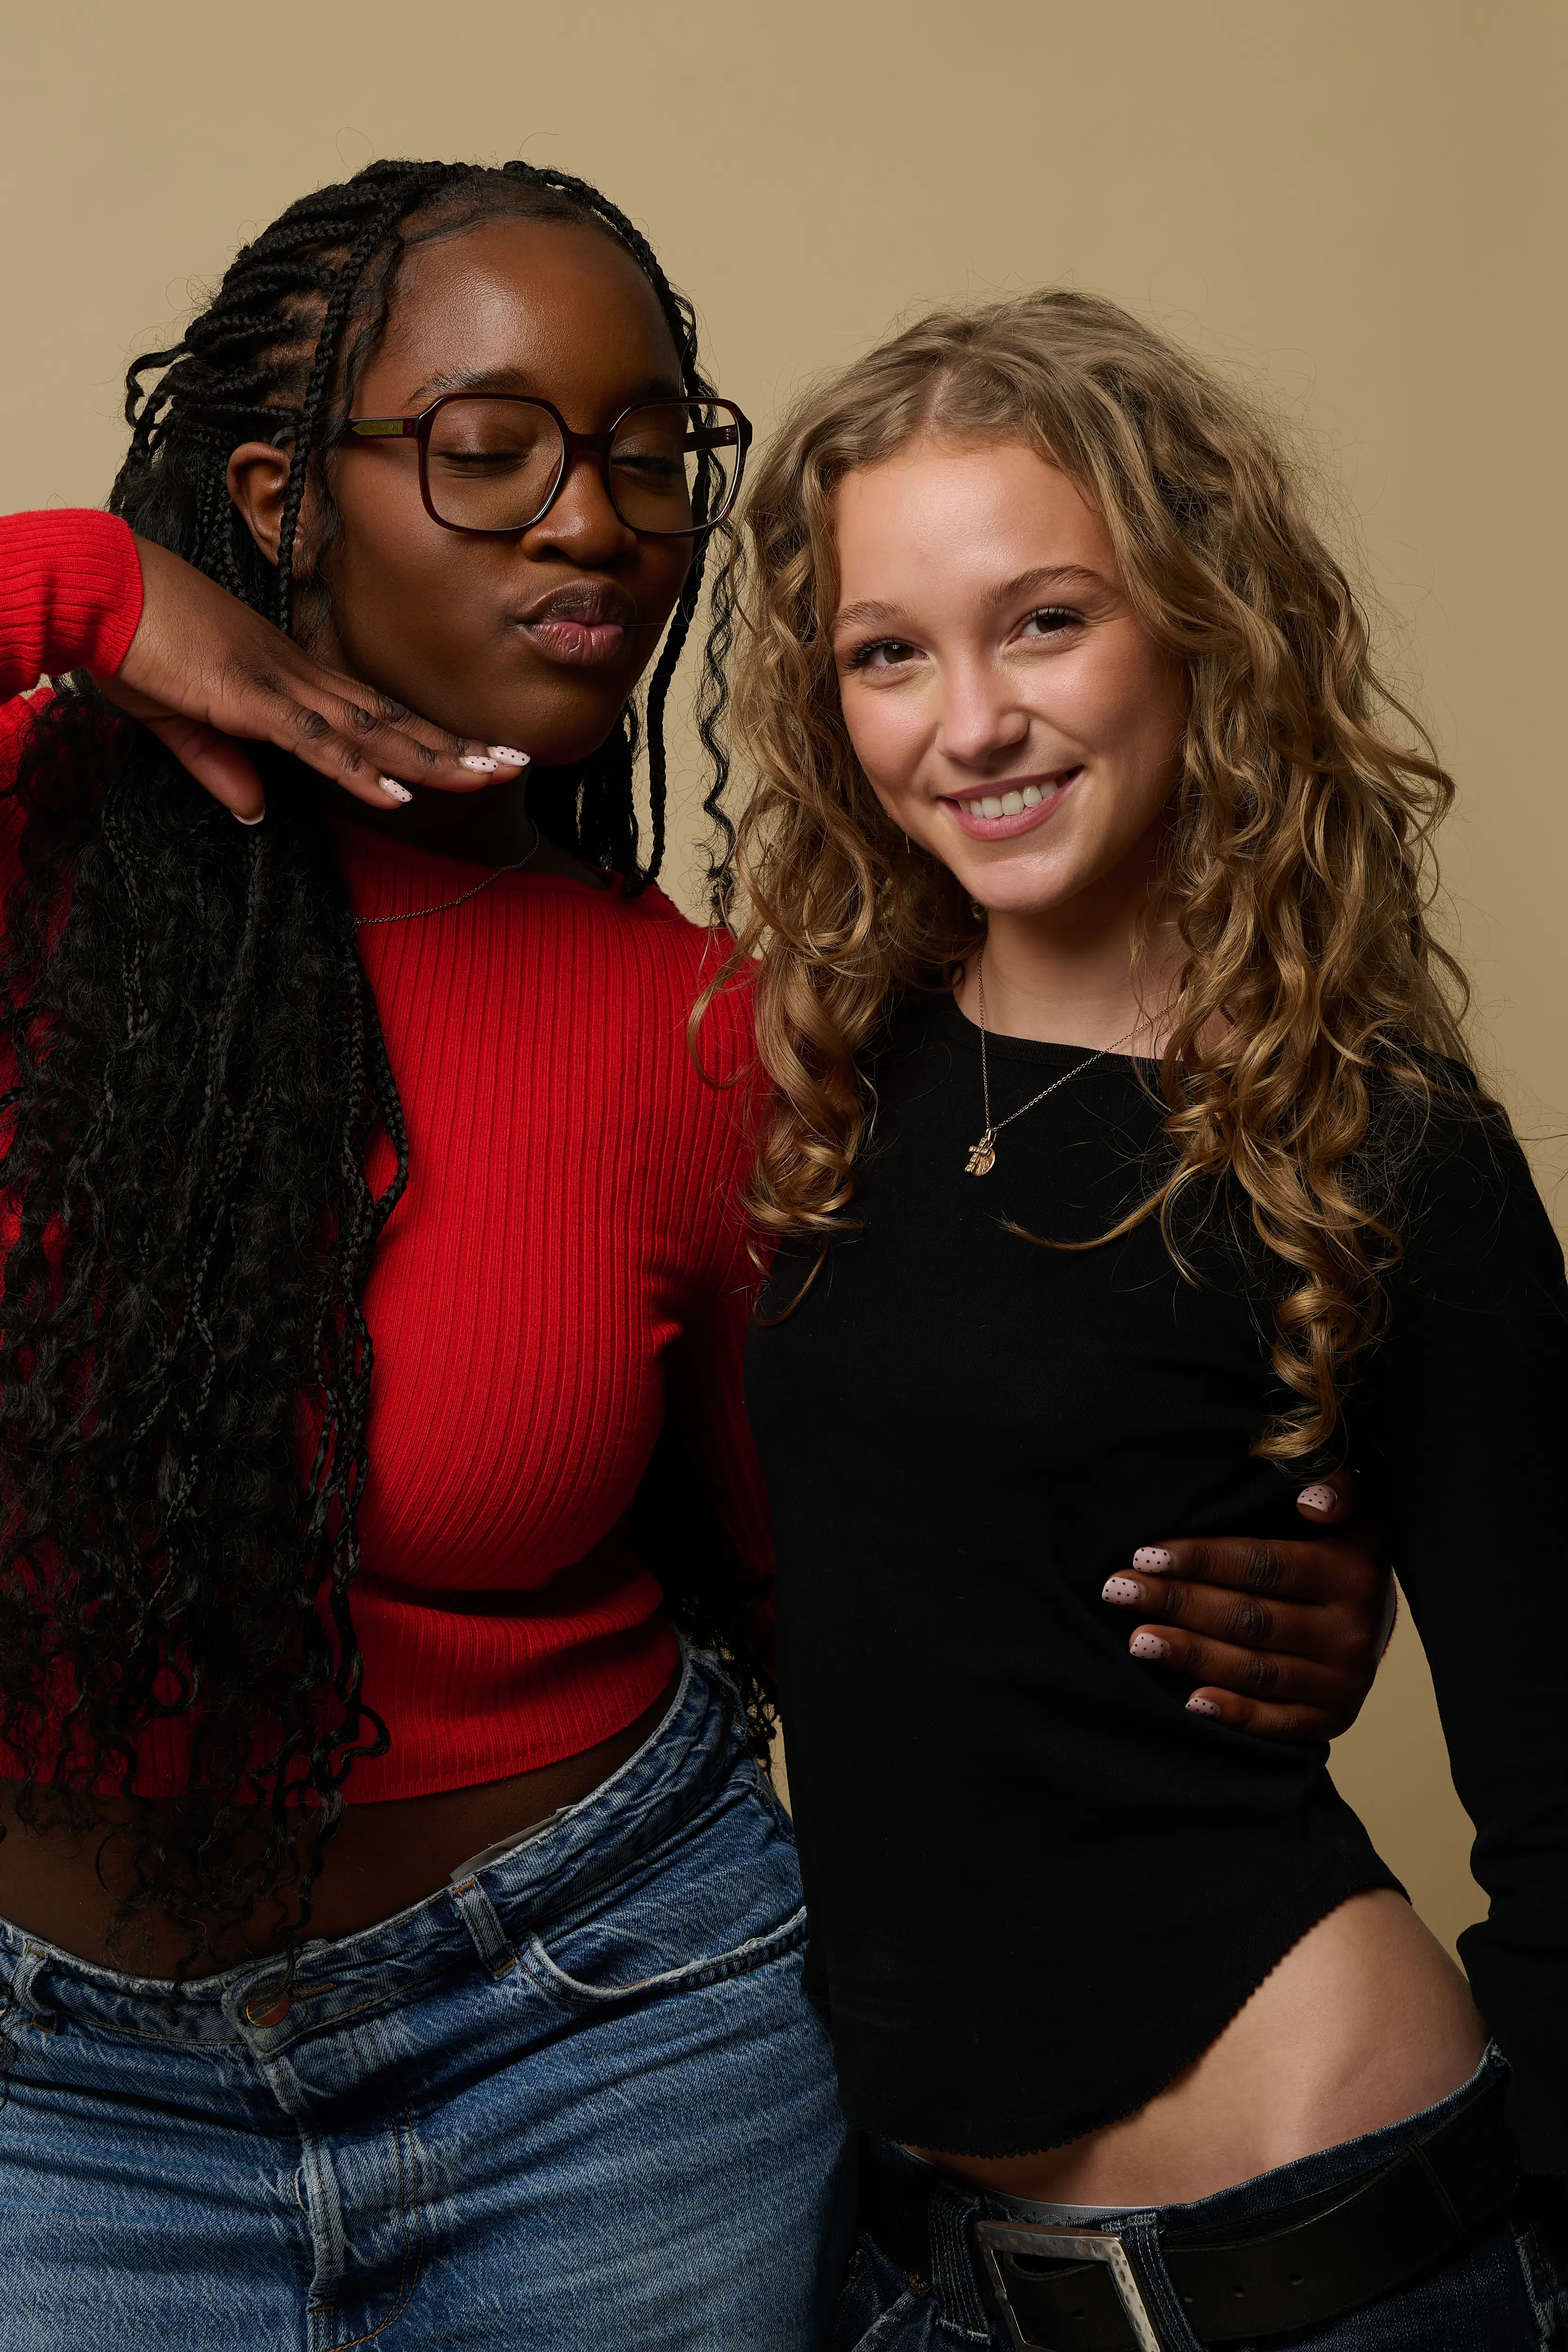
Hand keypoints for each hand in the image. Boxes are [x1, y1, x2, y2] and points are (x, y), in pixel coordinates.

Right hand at [93, 536, 528, 820]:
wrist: (99, 590)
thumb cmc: (135, 644)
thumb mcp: (181, 719)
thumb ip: (221, 766)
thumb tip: (254, 809)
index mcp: (287, 680)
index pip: (373, 715)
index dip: (426, 739)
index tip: (475, 755)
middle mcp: (299, 679)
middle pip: (392, 721)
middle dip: (455, 746)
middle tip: (516, 763)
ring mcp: (280, 688)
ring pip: (374, 732)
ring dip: (432, 759)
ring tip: (489, 778)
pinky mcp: (251, 700)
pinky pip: (319, 744)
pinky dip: (362, 772)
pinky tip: (400, 795)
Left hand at [1103, 1471, 1392, 1741]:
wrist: (1372, 1617)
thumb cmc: (1334, 1550)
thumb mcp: (1348, 1511)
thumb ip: (1335, 1489)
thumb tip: (1310, 1501)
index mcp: (1351, 1571)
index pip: (1264, 1565)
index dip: (1202, 1560)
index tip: (1145, 1555)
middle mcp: (1352, 1630)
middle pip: (1250, 1619)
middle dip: (1179, 1603)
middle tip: (1119, 1591)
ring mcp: (1343, 1681)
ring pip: (1256, 1670)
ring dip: (1192, 1655)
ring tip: (1137, 1640)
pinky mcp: (1332, 1720)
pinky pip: (1277, 1723)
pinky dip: (1234, 1713)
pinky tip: (1190, 1702)